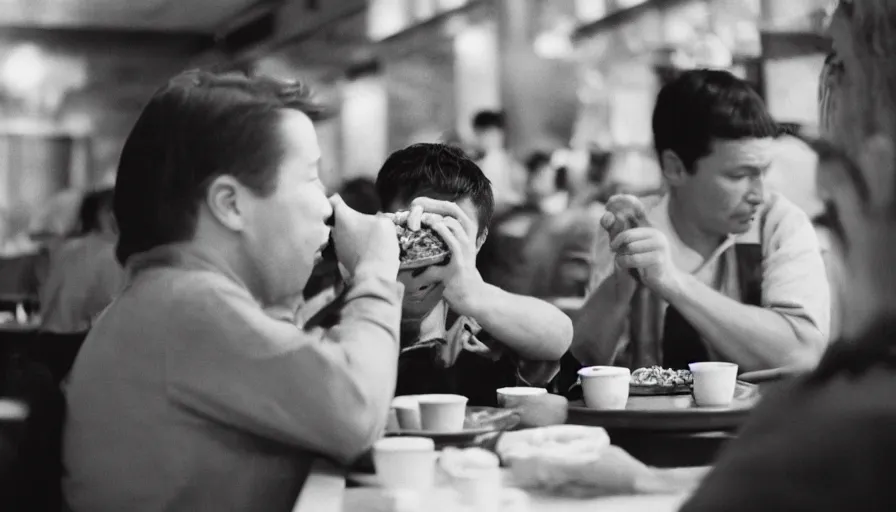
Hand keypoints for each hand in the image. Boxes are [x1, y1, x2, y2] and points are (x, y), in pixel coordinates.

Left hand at [329, 195, 398, 279]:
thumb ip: (378, 216)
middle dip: (346, 215)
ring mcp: (336, 246)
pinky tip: (364, 246)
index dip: (340, 196)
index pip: (334, 200)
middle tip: (358, 213)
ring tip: (362, 231)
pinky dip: (352, 244)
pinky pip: (345, 246)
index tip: (346, 196)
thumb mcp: (385, 223)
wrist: (373, 277)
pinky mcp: (341, 259)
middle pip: (337, 218)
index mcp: (343, 217)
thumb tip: (376, 216)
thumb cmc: (378, 245)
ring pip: (341, 233)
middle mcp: (334, 230)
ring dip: (349, 231)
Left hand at [409, 197, 486, 315]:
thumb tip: (415, 232)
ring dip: (435, 219)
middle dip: (434, 204)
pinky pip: (453, 245)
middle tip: (415, 205)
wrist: (471, 297)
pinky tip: (433, 229)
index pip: (453, 208)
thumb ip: (440, 241)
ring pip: (453, 225)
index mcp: (466, 233)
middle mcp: (468, 238)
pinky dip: (443, 233)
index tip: (417, 202)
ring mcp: (465, 251)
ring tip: (421, 218)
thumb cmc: (457, 275)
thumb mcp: (452, 253)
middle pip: (454, 210)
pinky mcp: (459, 265)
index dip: (435, 202)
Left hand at [610, 227, 682, 295]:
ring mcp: (659, 247)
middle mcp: (657, 235)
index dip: (617, 235)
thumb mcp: (631, 246)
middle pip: (627, 236)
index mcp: (651, 230)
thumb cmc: (643, 263)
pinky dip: (625, 263)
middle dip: (619, 247)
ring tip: (624, 262)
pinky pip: (634, 258)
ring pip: (629, 247)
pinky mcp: (658, 259)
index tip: (612, 242)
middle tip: (617, 254)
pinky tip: (627, 267)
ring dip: (622, 256)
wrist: (662, 280)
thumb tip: (606, 215)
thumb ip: (618, 232)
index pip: (630, 225)